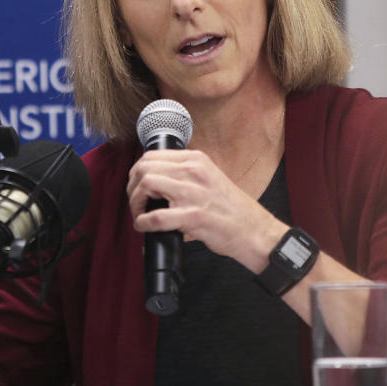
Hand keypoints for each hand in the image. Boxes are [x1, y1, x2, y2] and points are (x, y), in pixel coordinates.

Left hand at [126, 149, 285, 271]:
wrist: (254, 230)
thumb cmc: (231, 208)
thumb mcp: (210, 177)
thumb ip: (186, 173)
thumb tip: (155, 178)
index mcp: (197, 160)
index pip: (152, 155)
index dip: (137, 171)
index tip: (136, 185)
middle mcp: (193, 172)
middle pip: (144, 167)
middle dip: (132, 186)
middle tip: (136, 201)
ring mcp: (193, 193)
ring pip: (146, 185)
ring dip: (135, 202)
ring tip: (140, 213)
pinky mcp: (193, 216)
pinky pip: (155, 217)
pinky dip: (142, 222)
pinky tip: (144, 226)